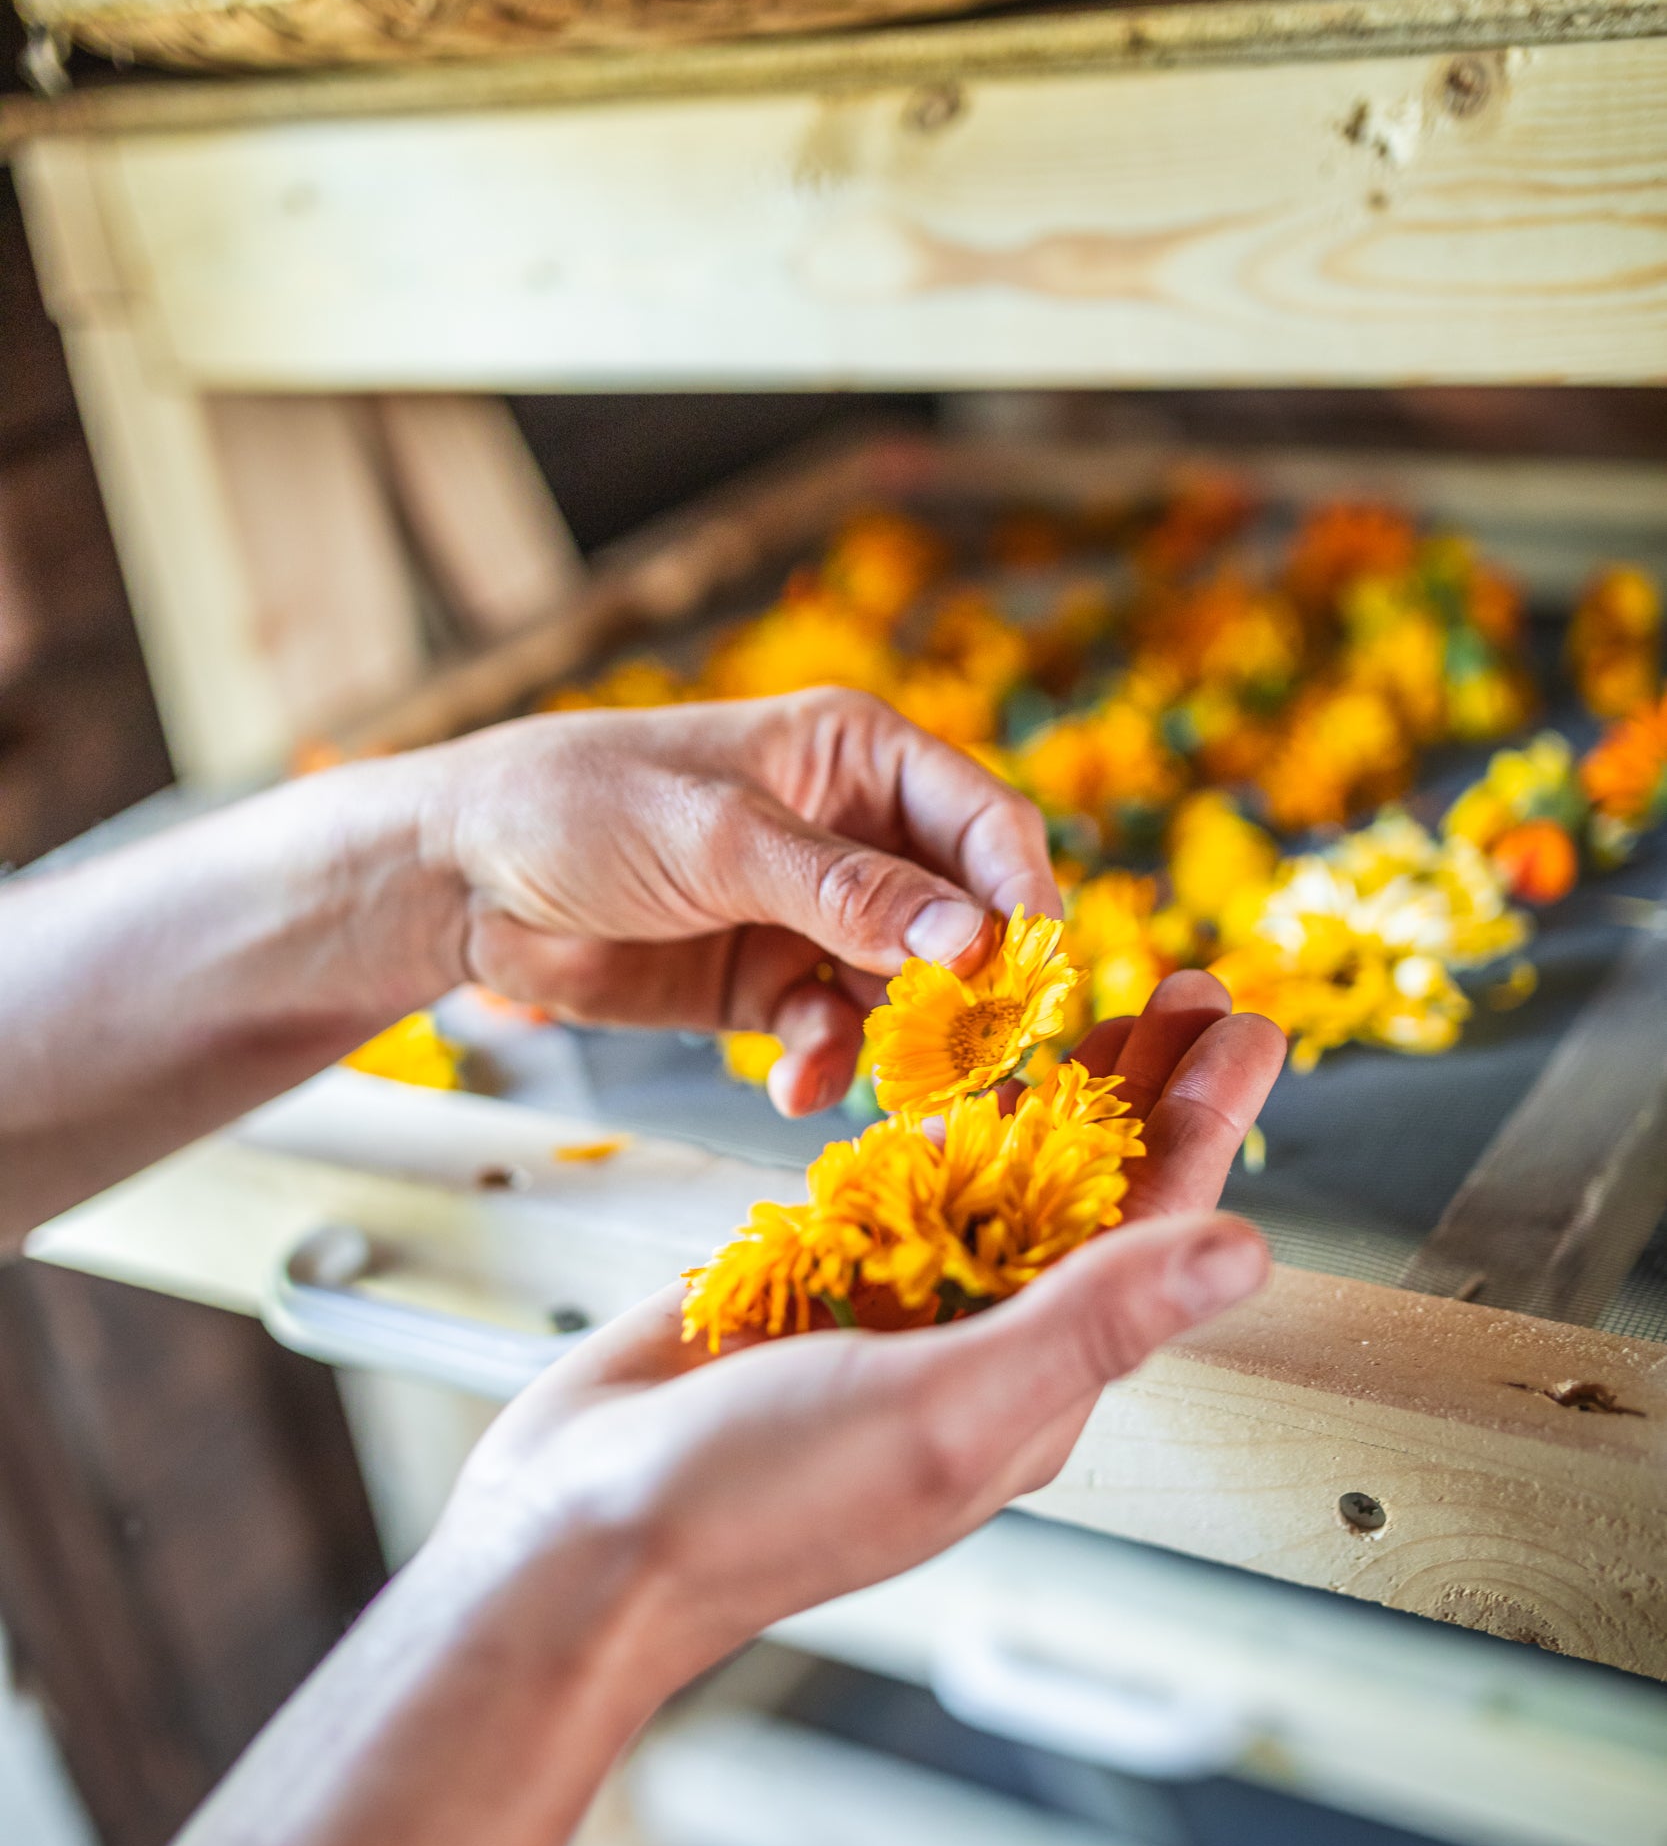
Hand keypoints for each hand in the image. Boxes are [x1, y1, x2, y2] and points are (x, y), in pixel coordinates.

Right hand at [418, 978, 1283, 1701]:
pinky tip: (969, 1082)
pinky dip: (937, 1128)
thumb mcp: (950, 1407)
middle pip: (1090, 1194)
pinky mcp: (812, 1284)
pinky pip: (895, 1192)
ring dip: (1055, 1093)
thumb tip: (1244, 1253)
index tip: (1247, 1029)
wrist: (577, 1528)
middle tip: (1194, 990)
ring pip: (998, 1181)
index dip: (1201, 1124)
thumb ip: (1094, 1322)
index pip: (1149, 1235)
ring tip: (1102, 1008)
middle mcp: (978, 1346)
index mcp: (1032, 1384)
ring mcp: (892, 1313)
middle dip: (1146, 1091)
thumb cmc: (758, 1503)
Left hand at [423, 690, 1057, 1116]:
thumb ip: (845, 893)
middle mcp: (853, 834)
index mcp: (859, 757)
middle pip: (962, 919)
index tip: (1028, 976)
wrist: (461, 875)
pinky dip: (826, 1065)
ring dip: (900, 1044)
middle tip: (973, 1060)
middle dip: (969, 992)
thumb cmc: (583, 807)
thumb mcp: (720, 839)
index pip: (985, 824)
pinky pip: (832, 1034)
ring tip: (889, 1088)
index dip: (1020, 897)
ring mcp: (812, 916)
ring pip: (904, 991)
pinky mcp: (766, 984)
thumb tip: (970, 941)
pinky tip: (794, 1088)